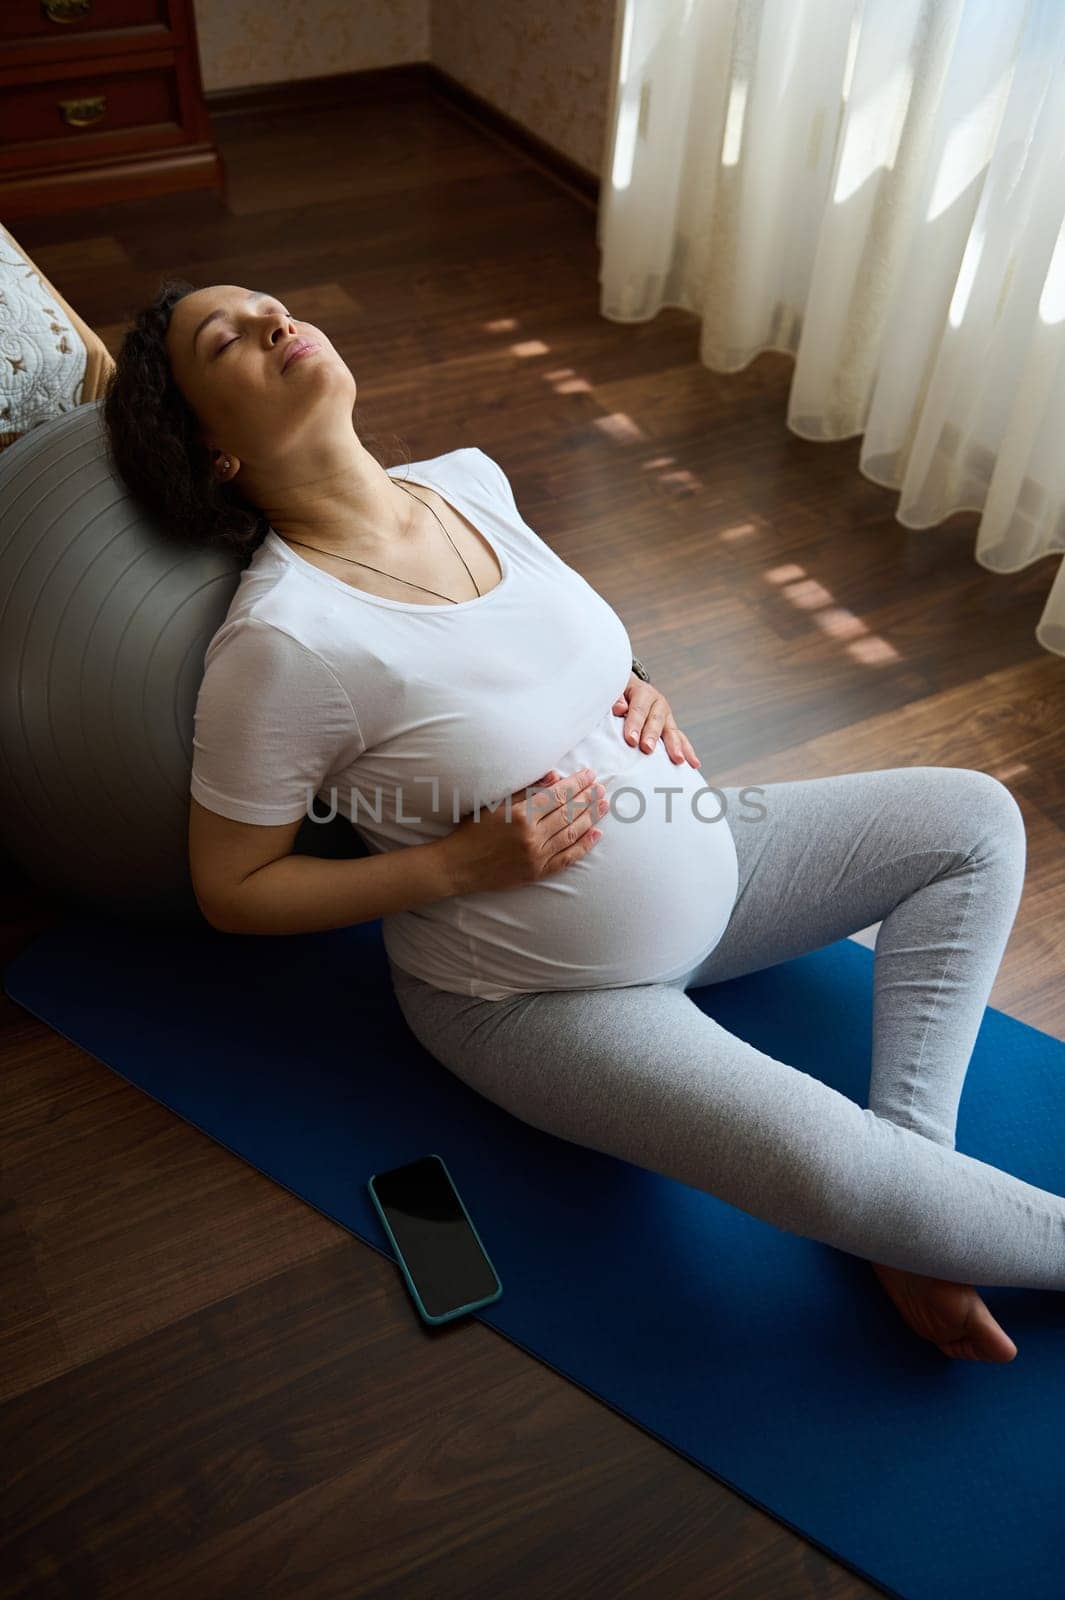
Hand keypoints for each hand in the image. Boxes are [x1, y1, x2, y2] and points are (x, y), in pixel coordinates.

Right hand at [445, 766, 609, 894]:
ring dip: (591, 818)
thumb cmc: (473, 830)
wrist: (458, 866)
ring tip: (604, 805)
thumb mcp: (495, 804)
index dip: (576, 783)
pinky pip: (566, 858)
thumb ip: (525, 790)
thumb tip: (554, 777)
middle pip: (569, 813)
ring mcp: (536, 856)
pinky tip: (596, 835)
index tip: (589, 774)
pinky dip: (583, 846)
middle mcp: (531, 836)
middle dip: (588, 798)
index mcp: (520, 815)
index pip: (557, 795)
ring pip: (572, 834)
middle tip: (602, 787)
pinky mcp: (537, 873)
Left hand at [612, 673, 701, 767]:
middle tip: (647, 749)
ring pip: (672, 731)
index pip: (638, 709)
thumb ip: (616, 698)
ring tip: (678, 759)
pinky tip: (694, 763)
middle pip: (656, 720)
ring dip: (675, 746)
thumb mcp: (615, 691)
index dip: (635, 724)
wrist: (630, 690)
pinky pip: (680, 740)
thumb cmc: (619, 694)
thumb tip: (620, 708)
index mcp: (643, 693)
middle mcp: (658, 704)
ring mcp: (666, 717)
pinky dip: (688, 751)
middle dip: (652, 736)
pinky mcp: (670, 728)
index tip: (631, 740)